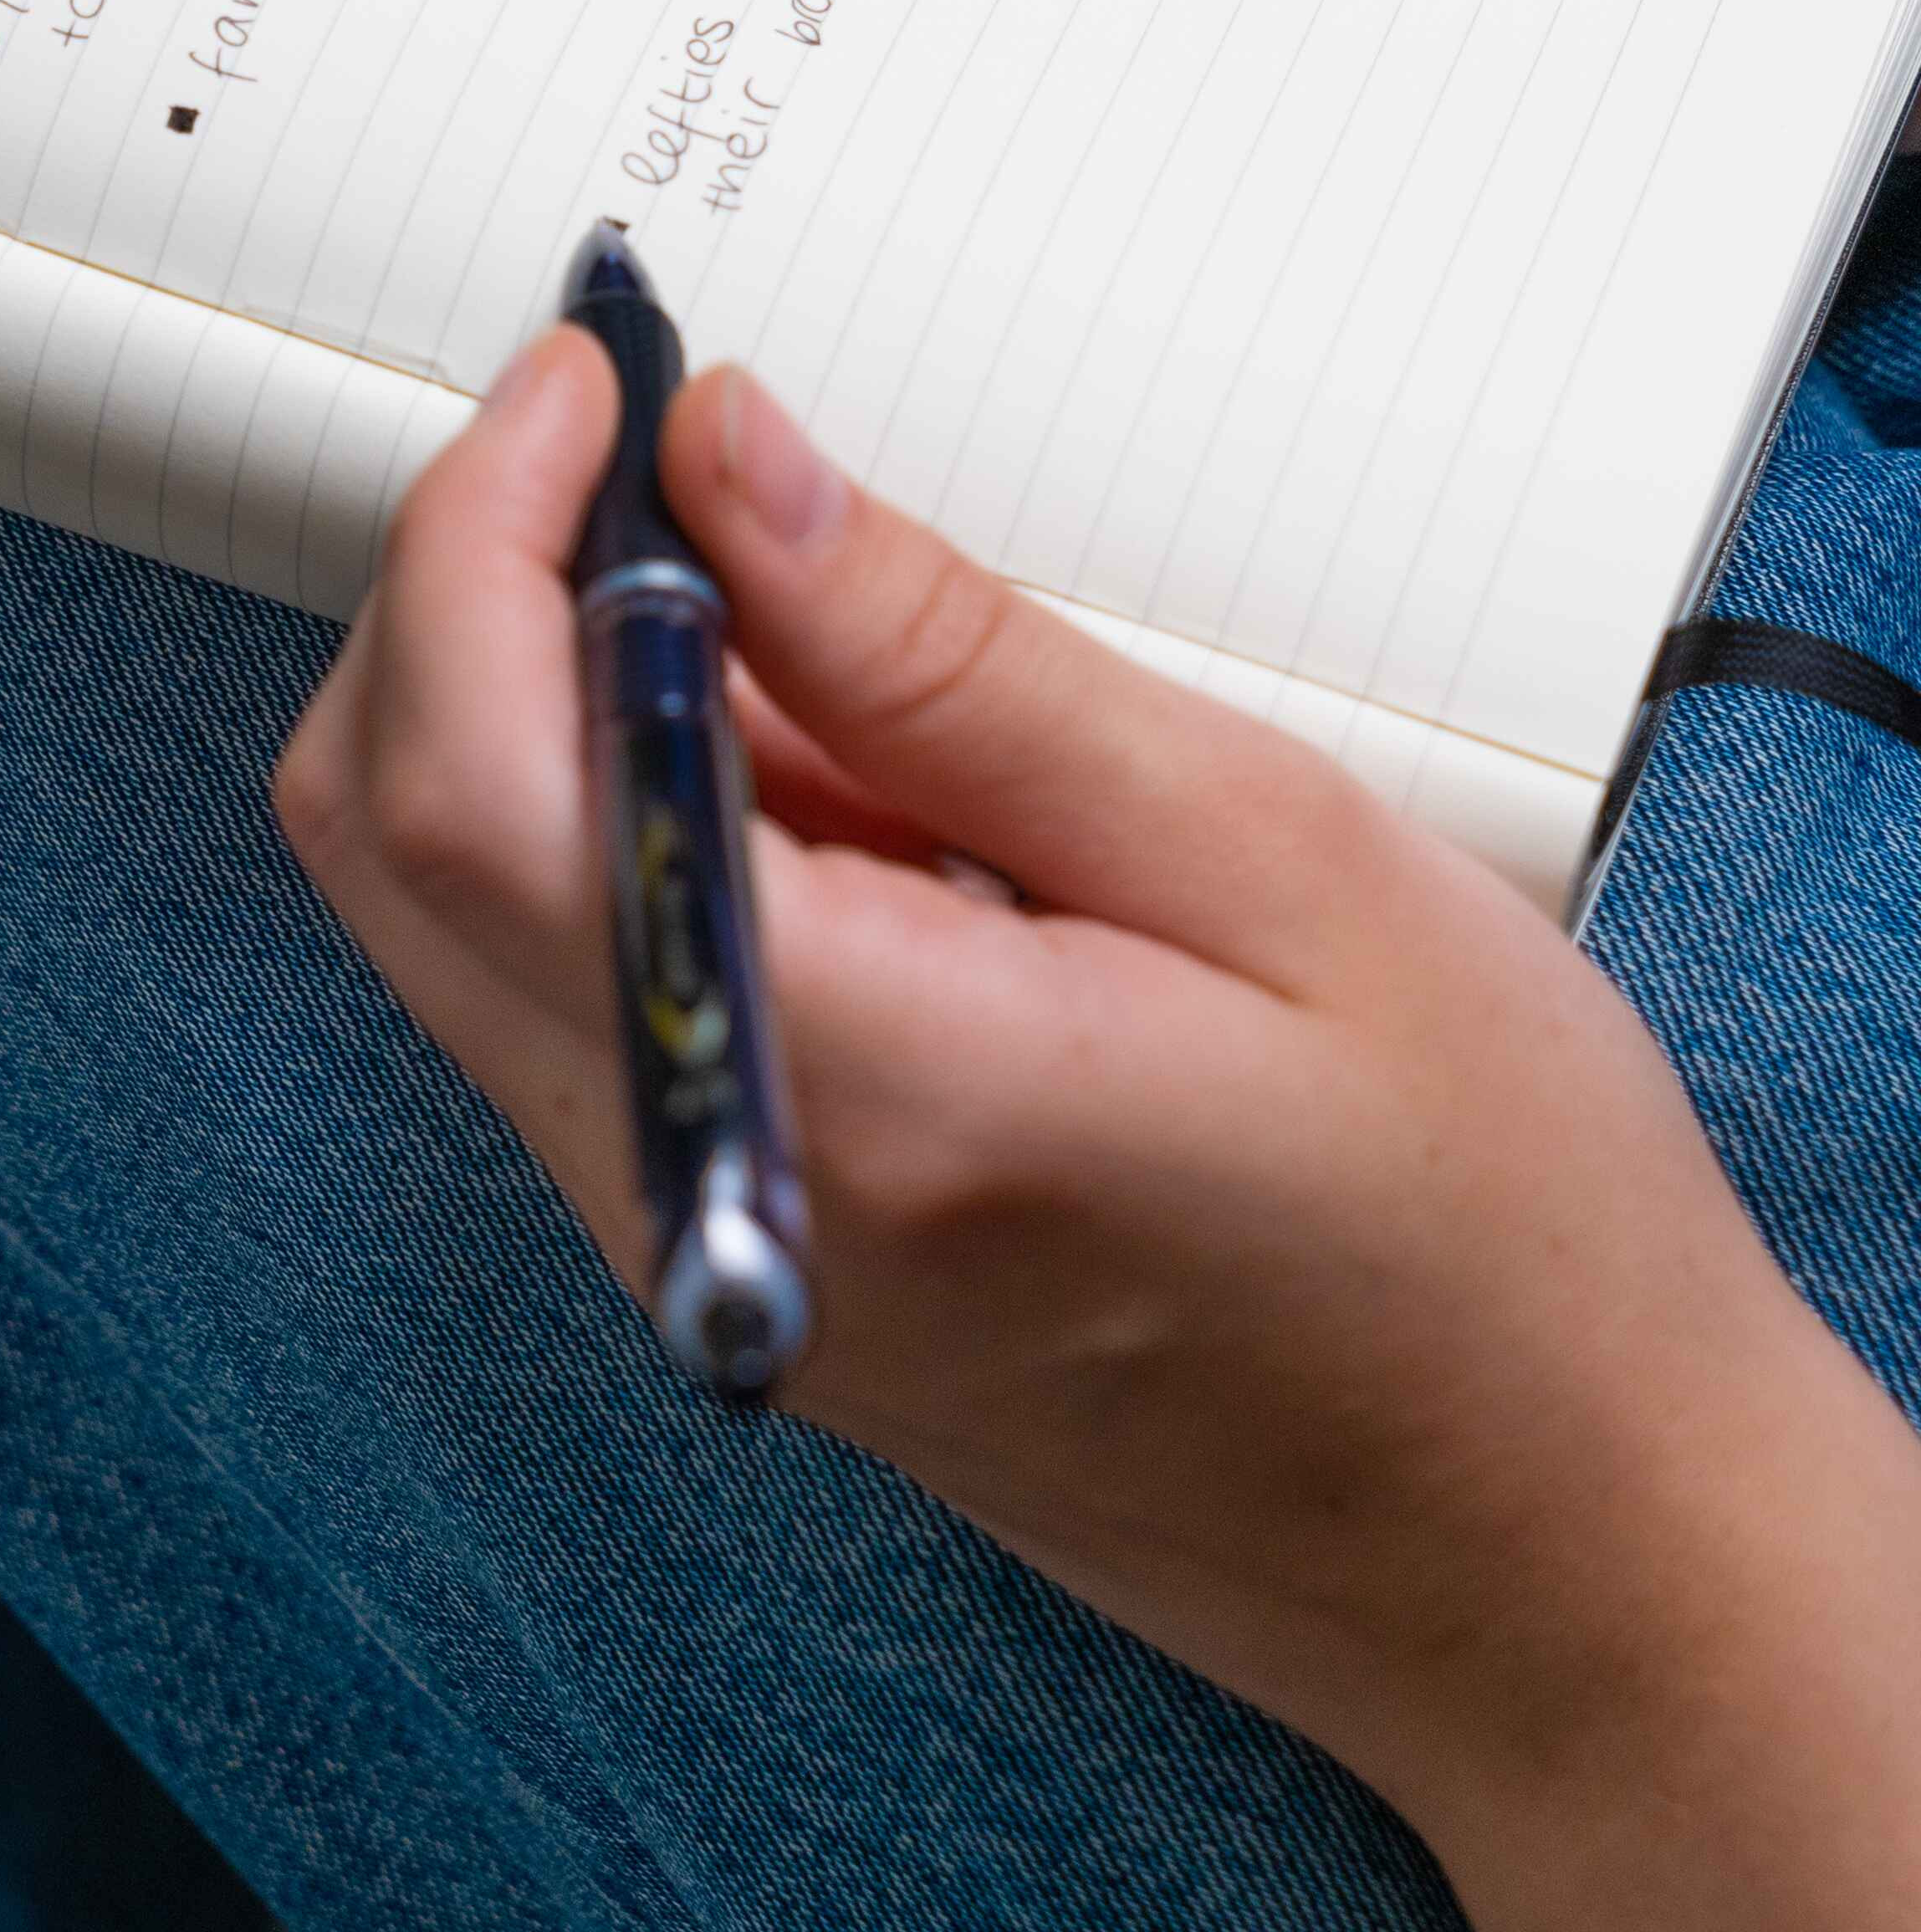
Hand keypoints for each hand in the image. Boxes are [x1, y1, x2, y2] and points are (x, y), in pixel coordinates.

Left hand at [276, 335, 1920, 1931]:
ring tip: (806, 639)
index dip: (478, 541)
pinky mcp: (718, 1234)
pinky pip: (566, 976)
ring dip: (550, 699)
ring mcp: (689, 1231)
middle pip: (389, 834)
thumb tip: (727, 466)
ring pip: (446, 898)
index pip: (485, 790)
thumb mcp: (1268, 862)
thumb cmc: (1487, 1229)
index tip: (590, 381)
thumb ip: (947, 660)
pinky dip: (622, 821)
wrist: (1542, 1549)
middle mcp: (705, 1188)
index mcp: (855, 1091)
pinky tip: (833, 784)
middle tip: (651, 455)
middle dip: (469, 590)